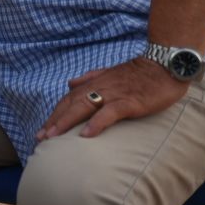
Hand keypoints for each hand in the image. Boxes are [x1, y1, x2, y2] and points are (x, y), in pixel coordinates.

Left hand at [35, 58, 188, 141]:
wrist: (164, 65)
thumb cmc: (139, 73)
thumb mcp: (110, 73)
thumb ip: (89, 77)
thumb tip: (70, 83)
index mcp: (94, 83)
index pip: (68, 100)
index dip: (55, 115)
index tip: (42, 130)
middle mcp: (99, 88)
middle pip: (70, 105)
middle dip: (54, 122)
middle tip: (39, 138)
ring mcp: (113, 94)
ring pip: (83, 107)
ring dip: (66, 122)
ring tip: (53, 137)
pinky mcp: (129, 101)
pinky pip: (109, 113)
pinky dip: (96, 123)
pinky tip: (85, 135)